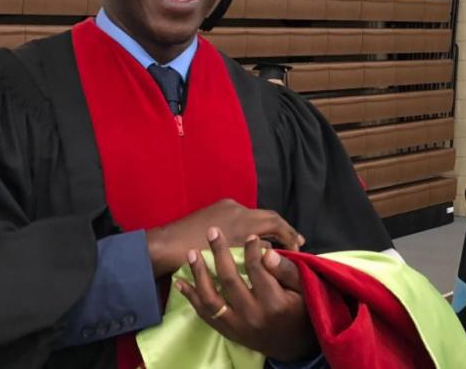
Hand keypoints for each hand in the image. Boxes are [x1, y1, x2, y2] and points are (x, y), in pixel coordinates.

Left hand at [147, 199, 303, 276]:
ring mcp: (226, 207)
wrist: (166, 246)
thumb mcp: (230, 258)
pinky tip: (253, 238)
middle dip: (283, 229)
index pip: (276, 222)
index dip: (290, 234)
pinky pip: (243, 216)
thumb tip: (271, 249)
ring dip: (268, 228)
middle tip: (295, 242)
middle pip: (268, 216)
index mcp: (242, 219)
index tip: (299, 247)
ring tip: (277, 242)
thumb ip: (254, 253)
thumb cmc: (196, 256)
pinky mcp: (217, 209)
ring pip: (255, 216)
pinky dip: (254, 226)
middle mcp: (237, 208)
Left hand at [175, 228, 318, 362]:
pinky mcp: (227, 331)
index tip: (249, 236)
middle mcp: (252, 316)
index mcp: (274, 303)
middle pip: (229, 280)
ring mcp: (237, 326)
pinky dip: (191, 297)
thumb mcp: (304, 290)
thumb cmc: (300, 311)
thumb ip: (287, 271)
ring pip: (211, 299)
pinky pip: (205, 314)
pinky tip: (181, 282)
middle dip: (219, 253)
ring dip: (199, 274)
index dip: (251, 250)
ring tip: (192, 253)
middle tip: (213, 231)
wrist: (293, 346)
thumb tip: (267, 252)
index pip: (257, 270)